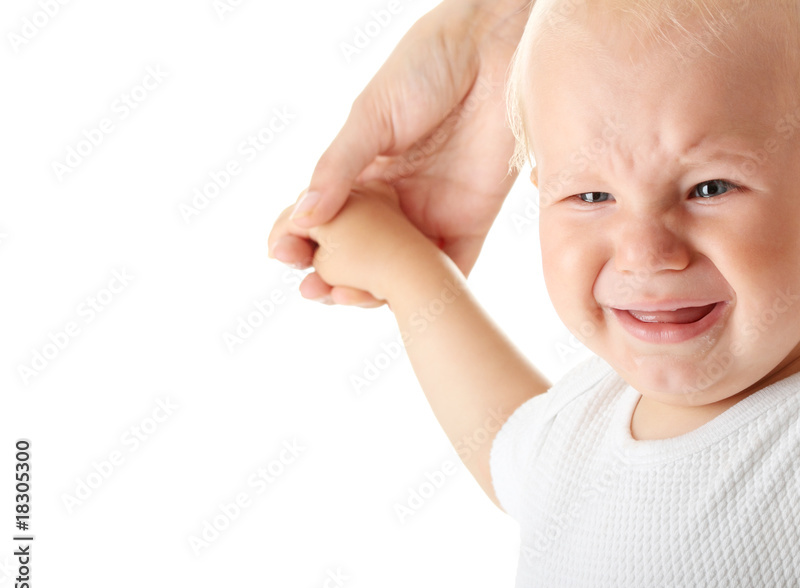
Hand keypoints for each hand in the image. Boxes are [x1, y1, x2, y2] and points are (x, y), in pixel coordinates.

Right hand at [267, 0, 530, 305]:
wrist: (494, 52)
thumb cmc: (427, 68)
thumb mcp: (370, 116)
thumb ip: (338, 168)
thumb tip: (301, 217)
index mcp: (362, 172)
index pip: (323, 217)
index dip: (298, 238)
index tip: (282, 254)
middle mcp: (393, 200)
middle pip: (356, 254)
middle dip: (329, 275)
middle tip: (311, 290)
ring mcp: (431, 214)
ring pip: (396, 272)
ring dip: (369, 292)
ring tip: (345, 300)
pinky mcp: (471, 222)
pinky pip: (450, 268)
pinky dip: (428, 292)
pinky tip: (403, 301)